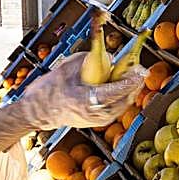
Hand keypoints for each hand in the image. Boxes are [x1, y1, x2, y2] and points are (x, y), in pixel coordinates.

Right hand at [16, 53, 146, 130]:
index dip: (130, 81)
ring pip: (122, 105)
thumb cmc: (49, 90)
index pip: (116, 91)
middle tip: (140, 70)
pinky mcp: (97, 121)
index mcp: (86, 100)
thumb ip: (90, 59)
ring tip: (133, 76)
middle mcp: (94, 113)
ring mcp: (96, 120)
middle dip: (134, 84)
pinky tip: (123, 86)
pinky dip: (122, 97)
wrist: (38, 110)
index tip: (139, 71)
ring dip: (130, 91)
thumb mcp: (68, 67)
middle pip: (124, 100)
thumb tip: (110, 57)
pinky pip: (116, 108)